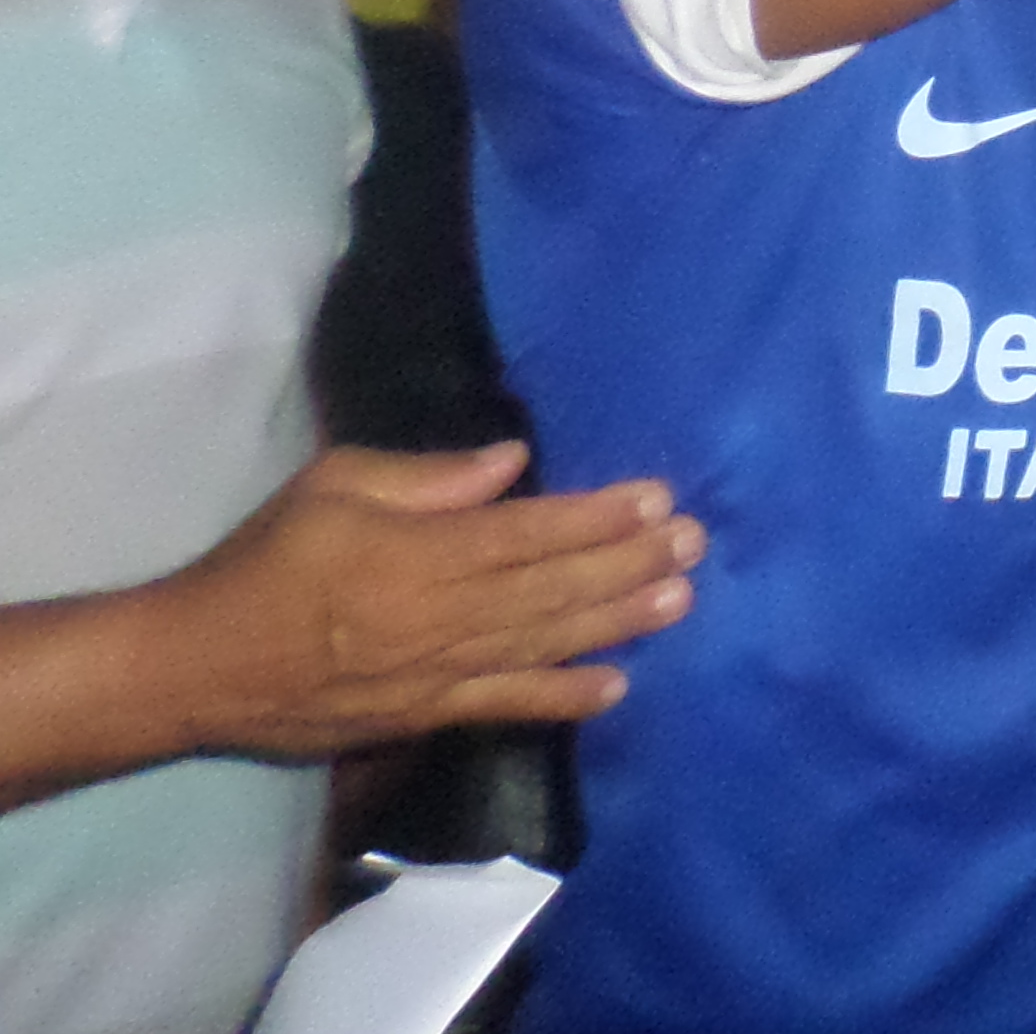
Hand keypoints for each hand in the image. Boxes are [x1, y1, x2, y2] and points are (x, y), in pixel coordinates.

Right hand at [172, 443, 703, 761]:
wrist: (197, 666)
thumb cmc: (265, 560)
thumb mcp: (334, 485)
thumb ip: (426, 476)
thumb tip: (512, 462)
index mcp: (418, 554)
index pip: (528, 533)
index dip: (597, 518)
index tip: (657, 499)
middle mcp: (438, 618)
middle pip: (551, 589)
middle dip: (628, 565)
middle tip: (694, 543)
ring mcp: (433, 675)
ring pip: (542, 644)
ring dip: (615, 623)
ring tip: (681, 600)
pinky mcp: (420, 717)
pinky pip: (502, 708)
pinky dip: (560, 699)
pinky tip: (615, 688)